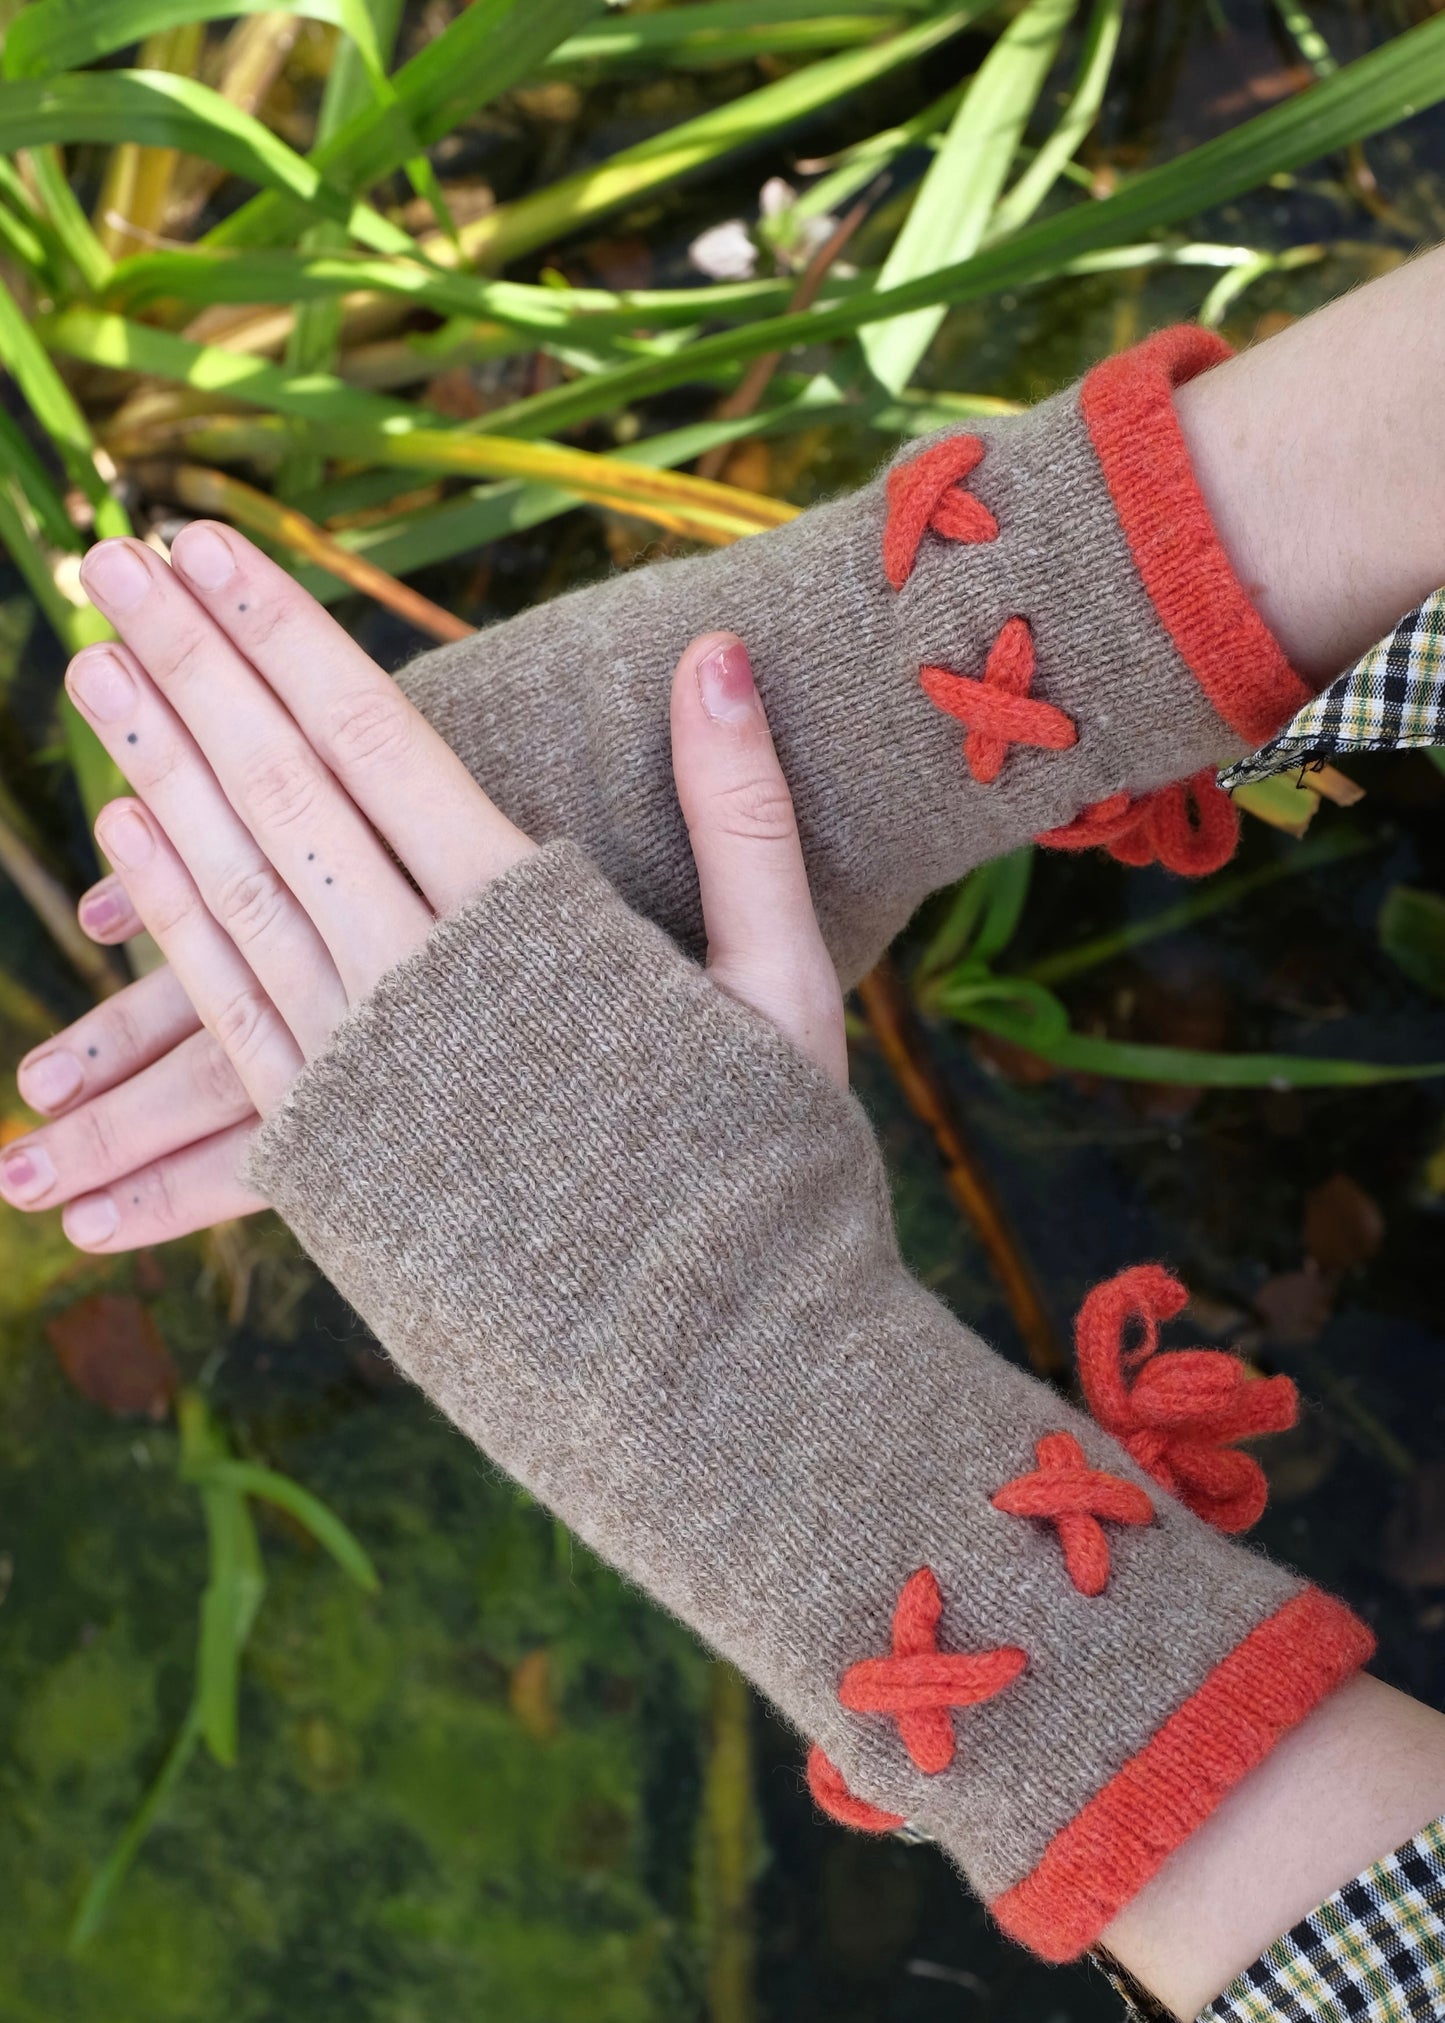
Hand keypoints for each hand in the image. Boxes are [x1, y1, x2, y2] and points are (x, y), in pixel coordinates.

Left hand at [3, 527, 844, 1250]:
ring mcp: (361, 1072)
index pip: (375, 739)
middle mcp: (419, 985)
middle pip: (279, 793)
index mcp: (529, 927)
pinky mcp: (333, 1155)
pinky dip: (169, 924)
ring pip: (228, 894)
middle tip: (109, 566)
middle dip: (192, 669)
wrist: (717, 1371)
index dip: (283, 634)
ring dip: (153, 772)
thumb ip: (740, 815)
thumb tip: (714, 653)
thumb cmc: (769, 1171)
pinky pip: (229, 1015)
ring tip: (91, 669)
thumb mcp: (785, 982)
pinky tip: (120, 842)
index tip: (205, 546)